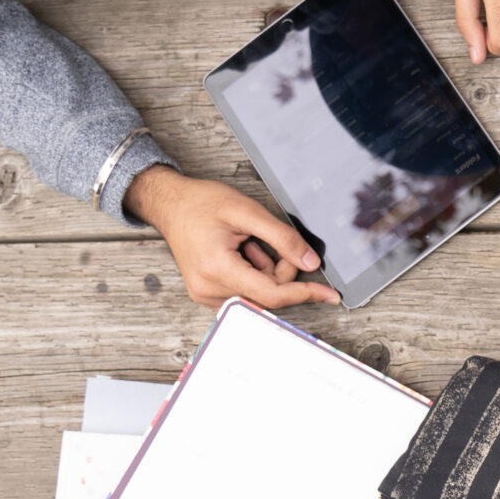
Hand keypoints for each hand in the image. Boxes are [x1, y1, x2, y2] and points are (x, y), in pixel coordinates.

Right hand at [124, 166, 338, 309]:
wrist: (169, 205)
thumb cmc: (201, 204)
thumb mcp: (248, 212)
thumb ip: (282, 238)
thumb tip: (309, 263)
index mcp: (217, 269)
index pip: (272, 294)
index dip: (304, 293)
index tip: (329, 294)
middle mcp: (209, 289)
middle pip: (267, 294)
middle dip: (280, 270)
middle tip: (267, 241)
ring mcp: (205, 295)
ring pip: (258, 293)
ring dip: (264, 270)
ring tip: (246, 242)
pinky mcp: (207, 294)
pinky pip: (245, 291)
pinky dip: (253, 273)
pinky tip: (241, 252)